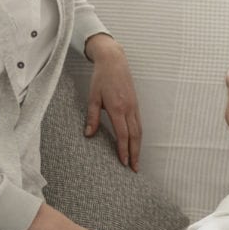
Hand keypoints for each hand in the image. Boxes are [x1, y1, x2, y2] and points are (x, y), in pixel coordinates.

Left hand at [84, 34, 141, 170]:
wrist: (114, 60)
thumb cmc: (101, 78)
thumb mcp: (93, 97)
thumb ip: (92, 117)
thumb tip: (88, 134)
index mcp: (117, 108)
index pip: (123, 134)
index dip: (124, 150)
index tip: (124, 163)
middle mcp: (129, 108)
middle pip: (135, 136)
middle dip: (135, 153)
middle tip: (135, 169)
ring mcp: (134, 106)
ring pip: (140, 130)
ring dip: (139, 147)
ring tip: (137, 160)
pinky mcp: (136, 103)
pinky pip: (139, 123)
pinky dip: (139, 136)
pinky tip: (136, 143)